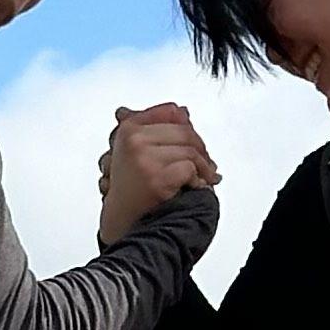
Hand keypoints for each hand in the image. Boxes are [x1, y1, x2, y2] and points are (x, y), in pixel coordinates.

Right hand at [98, 103, 219, 246]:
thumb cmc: (131, 187)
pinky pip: (190, 169)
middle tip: (207, 163)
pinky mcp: (156, 178)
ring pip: (190, 151)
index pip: (168, 111)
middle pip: (185, 132)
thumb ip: (157, 128)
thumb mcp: (135, 151)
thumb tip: (182, 111)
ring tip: (206, 177)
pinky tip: (196, 186)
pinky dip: (198, 180)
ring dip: (204, 167)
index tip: (194, 139)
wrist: (122, 218)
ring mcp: (144, 159)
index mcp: (129, 129)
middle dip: (201, 149)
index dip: (187, 125)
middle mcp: (134, 140)